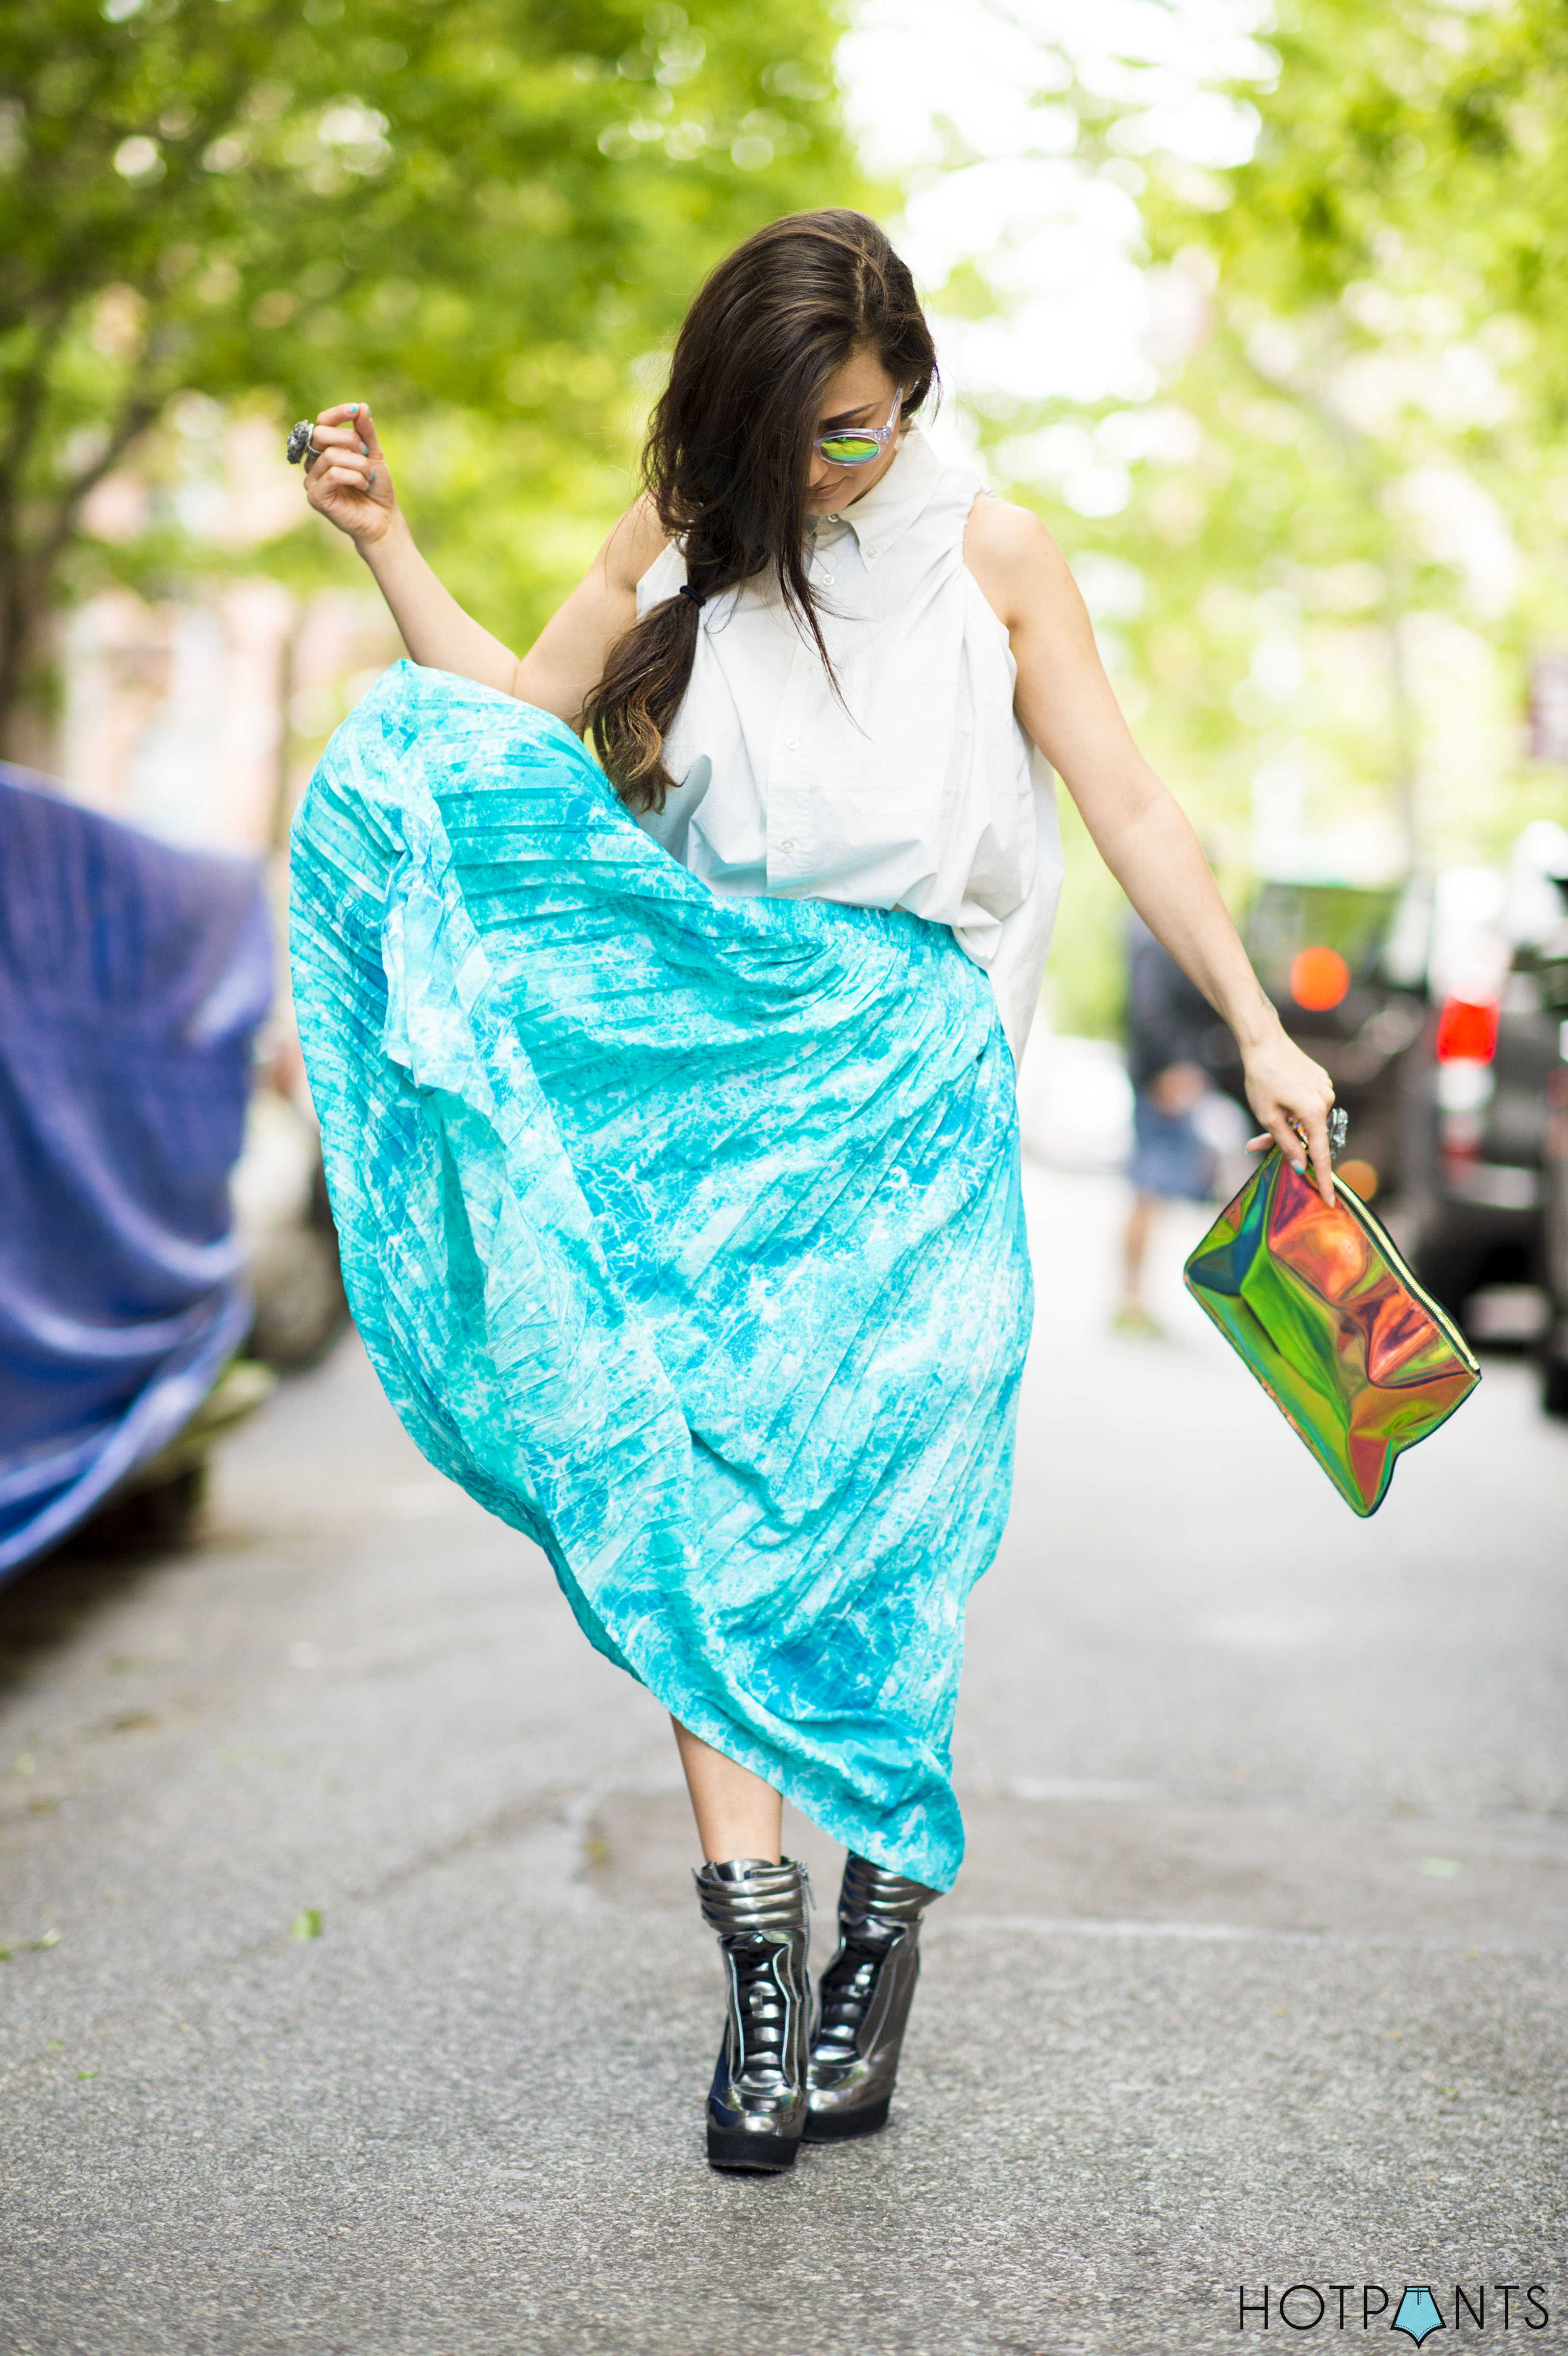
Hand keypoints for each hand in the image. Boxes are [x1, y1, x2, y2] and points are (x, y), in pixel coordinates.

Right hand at [301, 401, 395, 547]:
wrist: (383, 519)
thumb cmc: (376, 487)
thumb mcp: (373, 454)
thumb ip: (366, 432)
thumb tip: (361, 407)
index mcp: (325, 449)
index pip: (322, 423)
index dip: (337, 414)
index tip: (355, 410)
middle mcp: (314, 463)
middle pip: (321, 435)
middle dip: (349, 440)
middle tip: (366, 454)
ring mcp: (312, 480)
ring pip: (330, 456)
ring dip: (358, 464)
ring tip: (368, 477)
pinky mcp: (315, 497)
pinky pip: (333, 474)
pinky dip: (353, 477)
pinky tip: (363, 485)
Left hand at [1241, 1021, 1336, 1202]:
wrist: (1264, 1041)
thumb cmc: (1261, 1077)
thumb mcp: (1268, 1115)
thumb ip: (1286, 1143)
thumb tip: (1301, 1166)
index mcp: (1314, 1112)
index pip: (1321, 1155)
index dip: (1324, 1179)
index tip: (1330, 1199)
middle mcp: (1326, 1101)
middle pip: (1311, 1136)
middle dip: (1288, 1144)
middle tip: (1257, 1144)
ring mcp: (1325, 1089)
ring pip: (1308, 1121)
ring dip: (1287, 1126)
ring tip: (1262, 1117)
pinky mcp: (1320, 1081)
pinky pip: (1309, 1106)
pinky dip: (1293, 1112)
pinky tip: (1276, 1099)